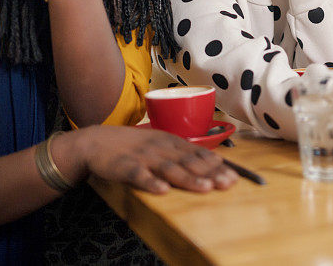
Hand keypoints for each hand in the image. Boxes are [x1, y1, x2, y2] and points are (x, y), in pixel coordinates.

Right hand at [57, 126, 237, 193]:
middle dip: (210, 173)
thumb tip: (214, 162)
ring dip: (188, 178)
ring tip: (205, 188)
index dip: (217, 165)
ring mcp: (143, 157)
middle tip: (228, 183)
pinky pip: (139, 175)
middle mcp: (161, 148)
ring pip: (169, 168)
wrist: (97, 142)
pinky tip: (162, 190)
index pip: (198, 154)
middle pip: (189, 161)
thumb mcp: (161, 144)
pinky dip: (151, 182)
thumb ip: (183, 153)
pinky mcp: (125, 167)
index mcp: (170, 142)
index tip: (235, 176)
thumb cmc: (134, 146)